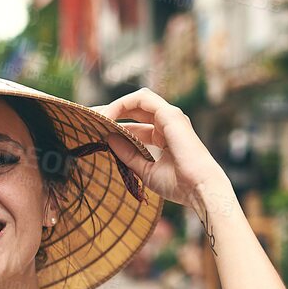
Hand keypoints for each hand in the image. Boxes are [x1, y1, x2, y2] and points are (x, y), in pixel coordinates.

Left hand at [93, 88, 231, 211]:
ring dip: (115, 105)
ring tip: (95, 116)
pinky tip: (108, 116)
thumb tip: (109, 140)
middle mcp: (167, 123)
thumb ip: (128, 154)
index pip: (134, 125)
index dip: (114, 126)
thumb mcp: (146, 169)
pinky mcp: (170, 115)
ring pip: (138, 100)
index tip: (94, 130)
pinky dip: (123, 104)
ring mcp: (170, 117)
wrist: (200, 189)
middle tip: (88, 118)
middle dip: (110, 111)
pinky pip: (142, 100)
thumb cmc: (179, 184)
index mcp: (164, 137)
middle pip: (134, 109)